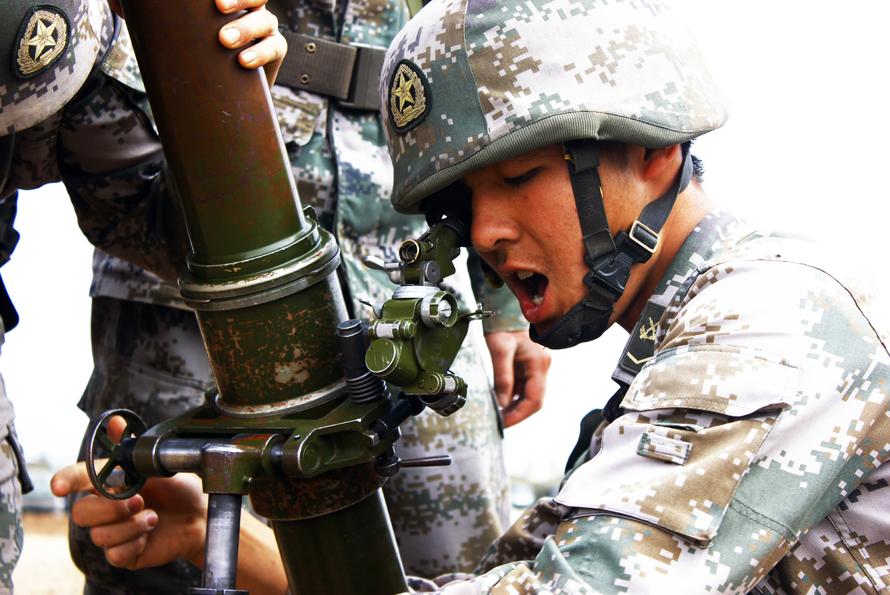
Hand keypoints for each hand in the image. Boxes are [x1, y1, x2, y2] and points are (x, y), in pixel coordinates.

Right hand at [50, 418, 207, 569]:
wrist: (199, 515)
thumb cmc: (178, 488)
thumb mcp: (159, 464)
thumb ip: (133, 446)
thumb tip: (115, 421)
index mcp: (109, 483)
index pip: (79, 480)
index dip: (65, 481)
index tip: (59, 486)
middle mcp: (105, 508)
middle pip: (81, 513)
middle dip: (110, 508)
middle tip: (139, 500)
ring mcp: (112, 532)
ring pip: (99, 535)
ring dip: (130, 525)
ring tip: (152, 516)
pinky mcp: (123, 554)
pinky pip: (114, 554)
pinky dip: (135, 542)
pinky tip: (149, 533)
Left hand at [107, 0, 286, 84]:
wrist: (213, 96)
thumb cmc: (189, 53)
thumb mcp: (166, 28)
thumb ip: (142, 10)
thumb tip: (117, 1)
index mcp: (230, 1)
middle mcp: (250, 9)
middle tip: (218, 8)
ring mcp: (265, 31)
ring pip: (265, 21)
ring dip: (247, 28)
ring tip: (225, 42)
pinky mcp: (274, 54)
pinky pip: (275, 47)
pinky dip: (261, 53)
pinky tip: (244, 61)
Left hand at [485, 330, 550, 426]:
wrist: (506, 312)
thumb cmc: (503, 327)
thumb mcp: (499, 349)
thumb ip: (502, 376)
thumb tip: (502, 403)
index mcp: (539, 364)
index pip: (534, 400)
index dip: (519, 415)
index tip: (503, 423)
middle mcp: (542, 368)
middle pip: (533, 401)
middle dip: (516, 413)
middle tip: (498, 421)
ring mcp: (536, 368)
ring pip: (528, 396)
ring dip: (514, 407)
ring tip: (497, 414)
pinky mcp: (529, 368)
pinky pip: (522, 388)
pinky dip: (512, 397)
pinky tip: (499, 401)